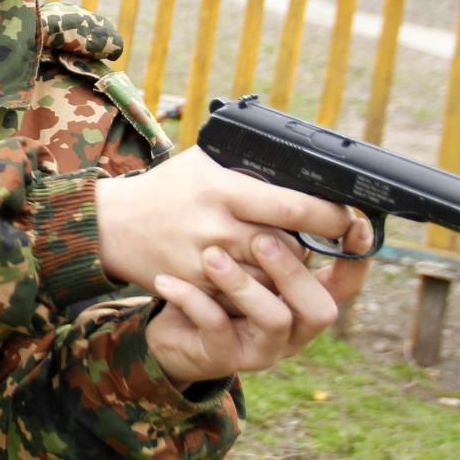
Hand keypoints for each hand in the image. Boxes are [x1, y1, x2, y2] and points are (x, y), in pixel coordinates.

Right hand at [95, 147, 360, 294]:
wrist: (113, 225)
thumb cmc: (167, 188)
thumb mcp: (206, 162)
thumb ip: (252, 166)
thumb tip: (309, 172)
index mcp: (224, 189)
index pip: (296, 208)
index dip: (331, 218)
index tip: (346, 219)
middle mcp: (218, 227)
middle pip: (290, 250)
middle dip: (306, 247)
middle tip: (311, 238)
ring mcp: (207, 262)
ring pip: (272, 279)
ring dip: (282, 272)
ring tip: (274, 255)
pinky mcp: (198, 288)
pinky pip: (245, 297)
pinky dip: (255, 288)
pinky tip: (248, 273)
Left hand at [146, 221, 371, 389]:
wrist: (167, 326)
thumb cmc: (210, 281)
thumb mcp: (240, 253)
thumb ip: (264, 228)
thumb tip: (282, 176)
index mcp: (303, 299)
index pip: (345, 284)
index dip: (356, 259)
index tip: (351, 225)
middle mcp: (293, 330)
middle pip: (320, 308)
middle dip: (293, 272)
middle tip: (262, 240)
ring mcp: (260, 348)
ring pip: (273, 320)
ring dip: (245, 285)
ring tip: (212, 256)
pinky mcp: (222, 356)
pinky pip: (215, 328)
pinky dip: (193, 300)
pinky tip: (169, 281)